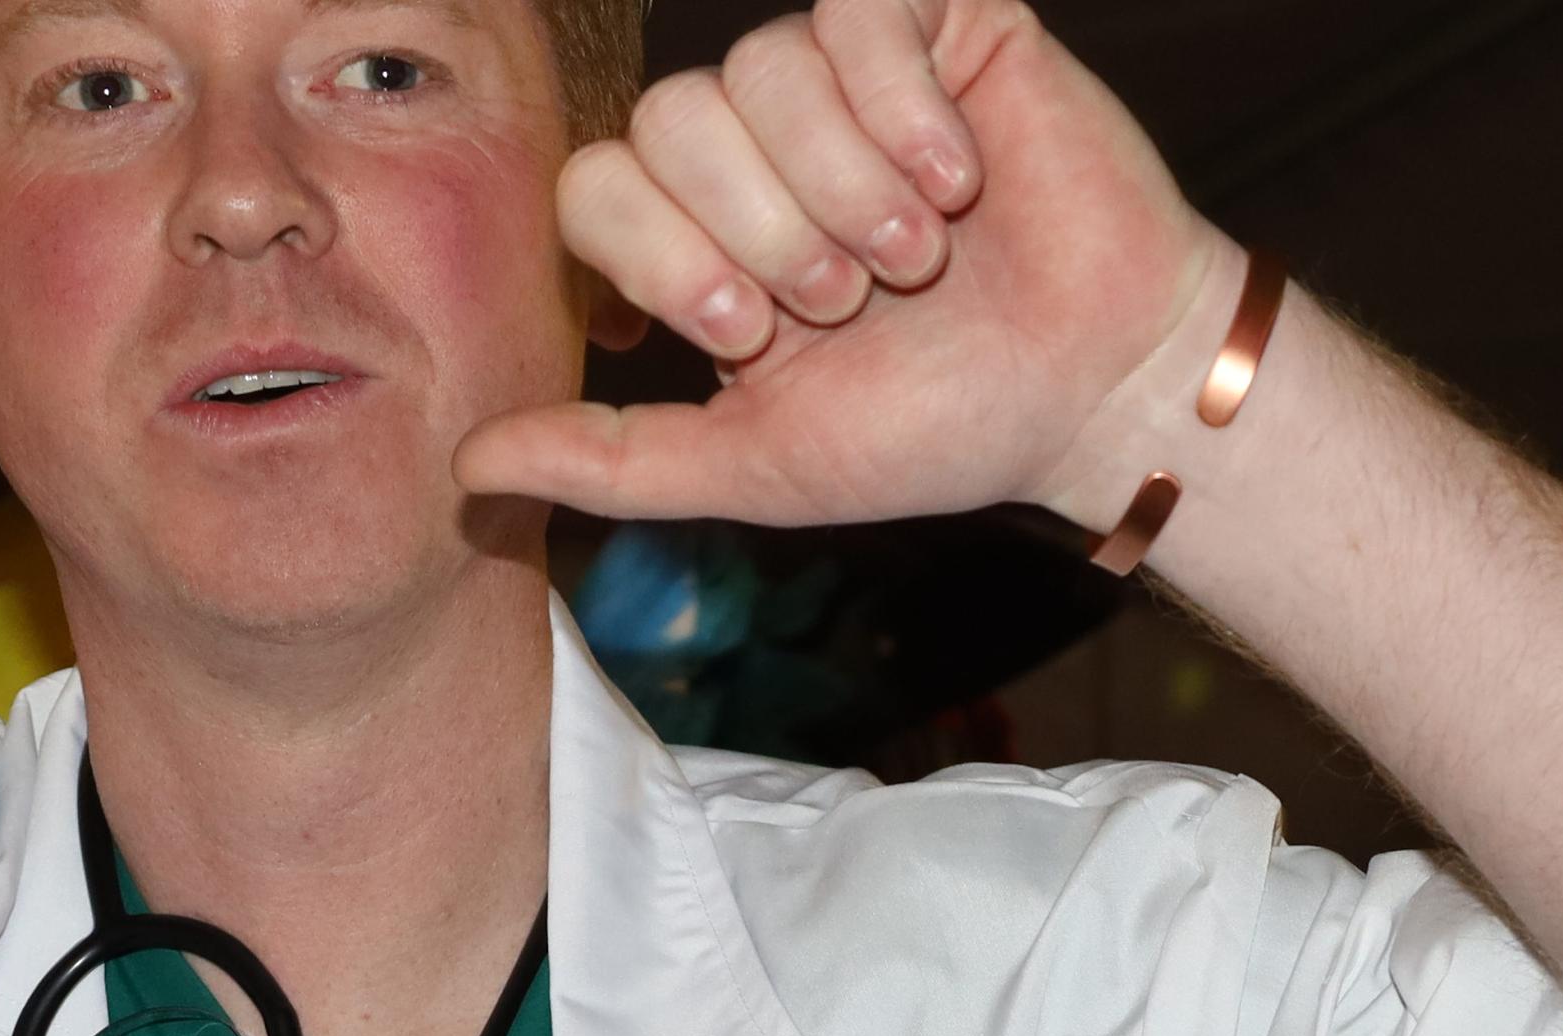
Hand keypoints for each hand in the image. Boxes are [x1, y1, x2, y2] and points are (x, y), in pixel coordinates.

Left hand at [454, 0, 1229, 538]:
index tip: (756, 336)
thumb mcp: (758, 463)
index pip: (599, 187)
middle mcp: (758, 141)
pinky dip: (900, 105)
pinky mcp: (936, 21)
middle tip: (845, 299)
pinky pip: (858, 11)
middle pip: (670, 121)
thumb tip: (468, 464)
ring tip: (916, 252)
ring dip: (841, 184)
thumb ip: (614, 459)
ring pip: (763, 69)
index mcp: (700, 231)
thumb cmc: (941, 426)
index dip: (665, 260)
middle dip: (757, 232)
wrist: (1094, 389)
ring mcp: (844, 74)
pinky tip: (960, 175)